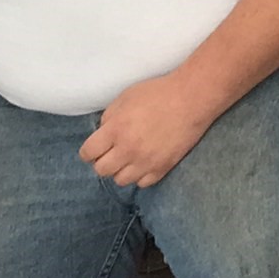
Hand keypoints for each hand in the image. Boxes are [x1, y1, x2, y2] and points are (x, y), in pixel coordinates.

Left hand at [79, 71, 224, 189]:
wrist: (191, 100)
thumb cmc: (157, 93)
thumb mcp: (125, 98)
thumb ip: (109, 118)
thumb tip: (103, 133)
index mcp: (115, 130)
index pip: (88, 153)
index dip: (88, 151)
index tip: (94, 148)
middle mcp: (127, 150)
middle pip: (101, 170)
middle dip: (102, 161)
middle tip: (111, 153)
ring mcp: (146, 162)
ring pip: (120, 180)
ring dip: (120, 170)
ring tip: (128, 159)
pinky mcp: (162, 168)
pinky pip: (142, 184)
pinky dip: (139, 176)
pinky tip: (143, 163)